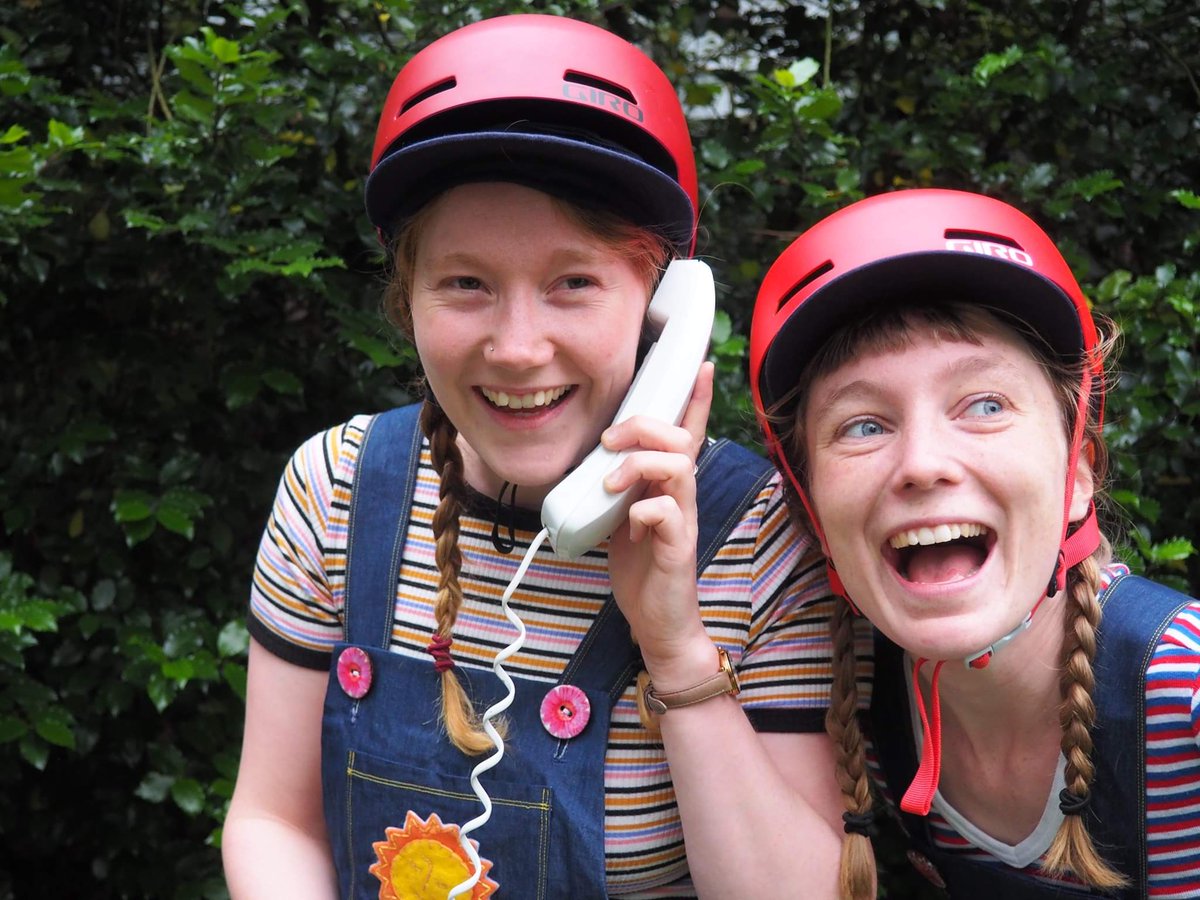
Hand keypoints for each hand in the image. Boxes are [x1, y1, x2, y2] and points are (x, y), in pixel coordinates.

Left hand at [605, 362, 715, 682]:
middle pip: (680, 438)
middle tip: (610, 440)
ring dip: (639, 464)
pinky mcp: (678, 549)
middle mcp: (682, 498)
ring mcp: (683, 521)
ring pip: (679, 466)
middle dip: (644, 426)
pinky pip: (669, 514)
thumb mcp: (621, 517)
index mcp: (668, 487)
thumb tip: (594, 462)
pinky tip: (629, 526)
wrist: (658, 623)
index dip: (693, 398)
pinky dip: (644, 511)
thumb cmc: (641, 570)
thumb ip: (616, 488)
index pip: (687, 432)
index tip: (699, 363)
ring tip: (611, 482)